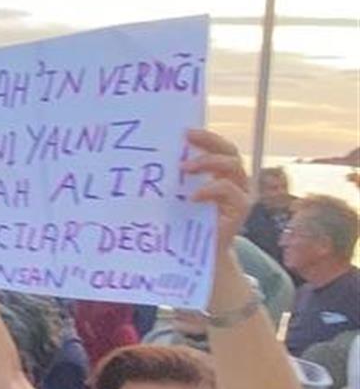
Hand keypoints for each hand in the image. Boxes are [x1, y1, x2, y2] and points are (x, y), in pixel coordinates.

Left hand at [182, 129, 250, 255]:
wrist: (197, 256)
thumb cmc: (184, 223)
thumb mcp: (178, 196)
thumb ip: (175, 179)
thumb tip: (147, 158)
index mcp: (220, 173)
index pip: (219, 147)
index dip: (205, 137)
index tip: (184, 131)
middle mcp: (235, 180)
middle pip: (230, 151)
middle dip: (209, 141)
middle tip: (186, 139)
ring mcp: (240, 194)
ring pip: (234, 166)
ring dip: (208, 162)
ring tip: (184, 168)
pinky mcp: (241, 210)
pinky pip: (230, 192)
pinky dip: (211, 189)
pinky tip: (193, 196)